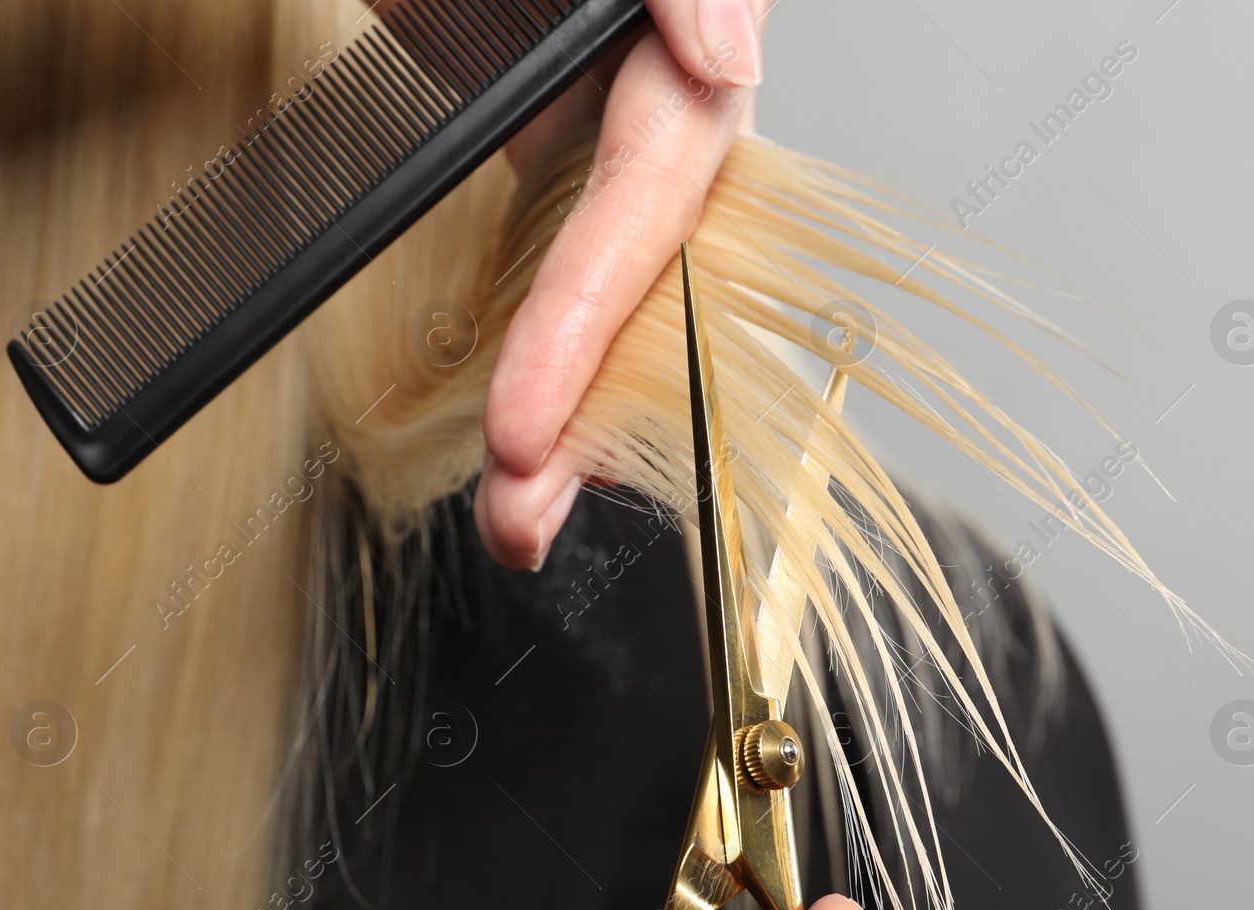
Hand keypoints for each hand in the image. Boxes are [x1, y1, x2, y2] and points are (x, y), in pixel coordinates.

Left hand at [473, 0, 763, 569]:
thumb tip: (731, 61)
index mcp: (678, 41)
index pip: (653, 197)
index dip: (592, 318)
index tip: (521, 424)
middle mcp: (654, 94)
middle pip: (643, 277)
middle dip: (586, 413)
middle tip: (522, 517)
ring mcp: (598, 121)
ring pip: (606, 289)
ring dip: (569, 410)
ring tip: (522, 513)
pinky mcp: (544, 133)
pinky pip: (561, 258)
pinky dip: (550, 348)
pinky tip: (533, 421)